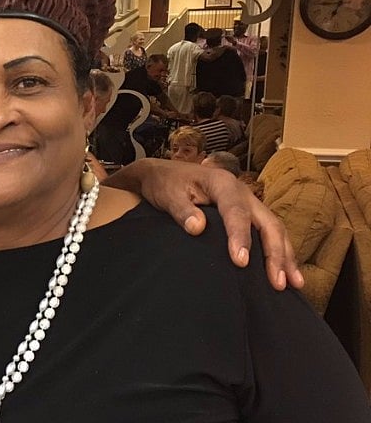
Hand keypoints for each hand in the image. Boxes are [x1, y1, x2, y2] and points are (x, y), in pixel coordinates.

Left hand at [103, 158, 303, 289]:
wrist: (163, 173)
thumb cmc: (165, 184)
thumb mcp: (167, 194)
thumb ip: (181, 210)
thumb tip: (197, 228)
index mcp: (222, 184)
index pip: (236, 212)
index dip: (240, 237)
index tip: (241, 262)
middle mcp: (242, 192)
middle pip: (267, 222)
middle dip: (275, 253)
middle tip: (278, 282)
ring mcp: (248, 202)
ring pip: (274, 228)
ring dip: (284, 255)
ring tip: (293, 283)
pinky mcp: (247, 213)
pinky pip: (268, 231)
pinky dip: (279, 251)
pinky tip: (285, 272)